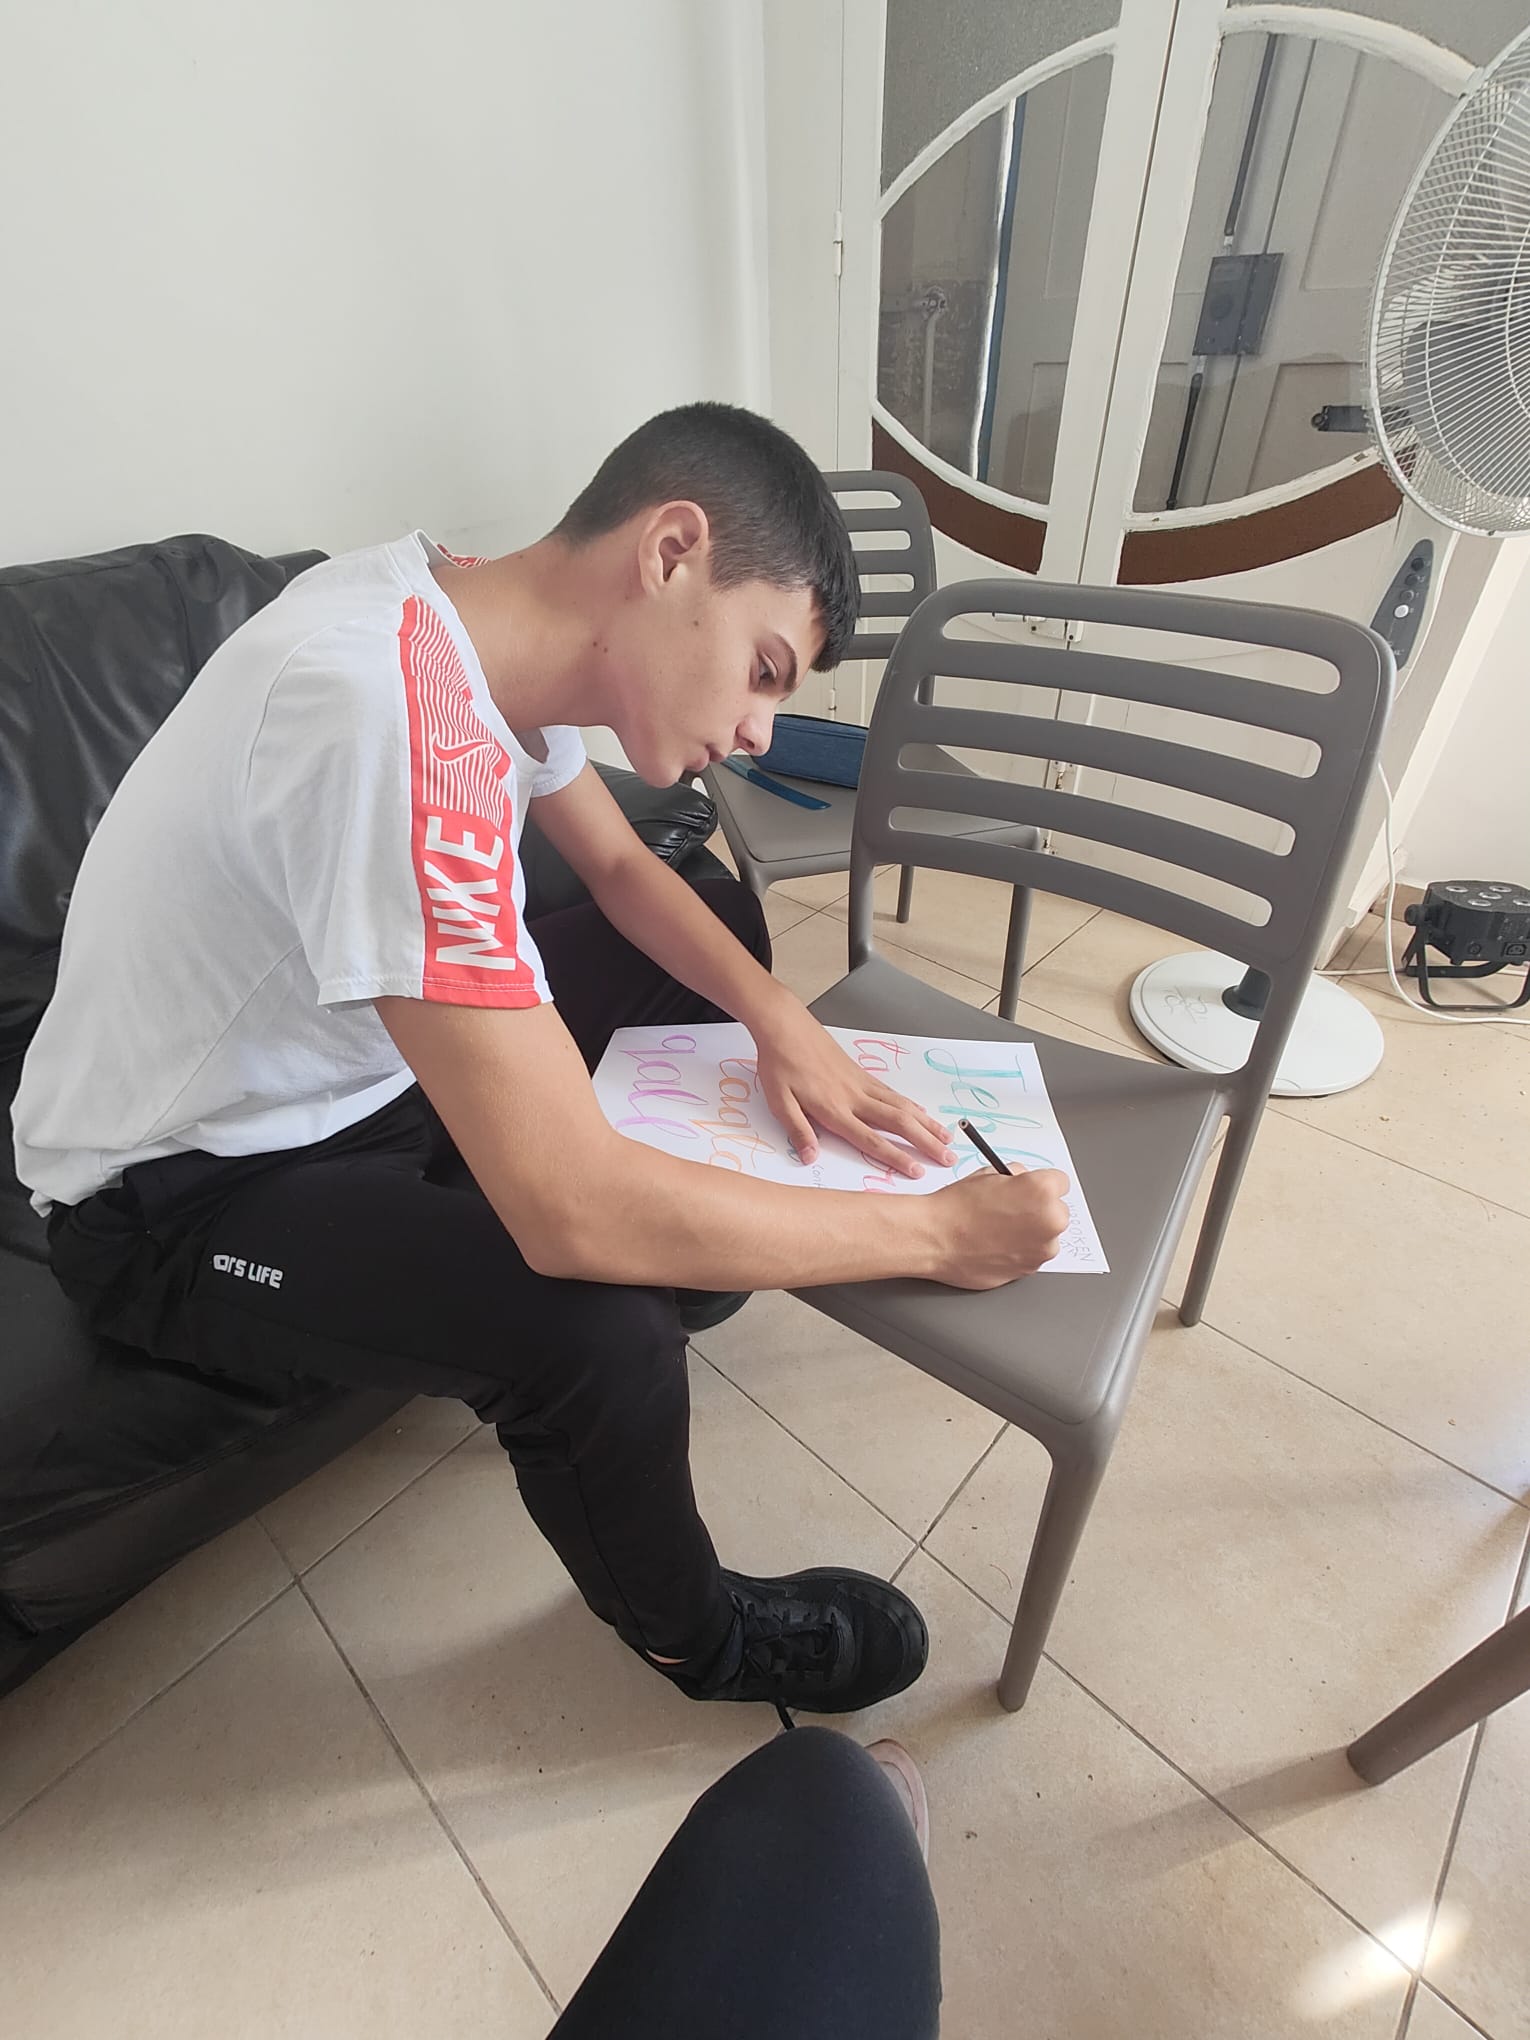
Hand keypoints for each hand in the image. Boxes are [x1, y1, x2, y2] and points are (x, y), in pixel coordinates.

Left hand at [751, 1001, 954, 1177]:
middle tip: (949, 1159)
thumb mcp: (779, 1101)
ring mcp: (862, 1083)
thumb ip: (797, 1130)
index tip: (917, 1171)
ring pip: (903, 1106)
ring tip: (947, 1139)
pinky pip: (893, 1093)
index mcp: (834, 1109)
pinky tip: (922, 1113)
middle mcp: (855, 1097)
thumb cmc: (780, 1063)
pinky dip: (912, 1106)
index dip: (895, 1157)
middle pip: (899, 1123)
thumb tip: (810, 1158)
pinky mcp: (862, 1073)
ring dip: (927, 1124)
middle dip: (926, 1143)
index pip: (870, 1139)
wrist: (786, 1026)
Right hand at [929, 1168, 1071, 1287]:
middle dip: (1039, 1210)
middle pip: (1057, 1211)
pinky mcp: (1029, 1270)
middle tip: (1011, 1210)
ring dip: (1031, 1233)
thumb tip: (1024, 1183)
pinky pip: (1031, 1256)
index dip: (1041, 1184)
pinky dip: (1019, 1251)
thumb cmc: (956, 1207)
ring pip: (1046, 1237)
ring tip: (998, 1230)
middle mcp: (1049, 1221)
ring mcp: (1041, 1250)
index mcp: (1042, 1191)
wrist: (934, 1237)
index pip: (1060, 1182)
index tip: (1031, 1189)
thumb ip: (1017, 1178)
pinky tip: (995, 1244)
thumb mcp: (989, 1174)